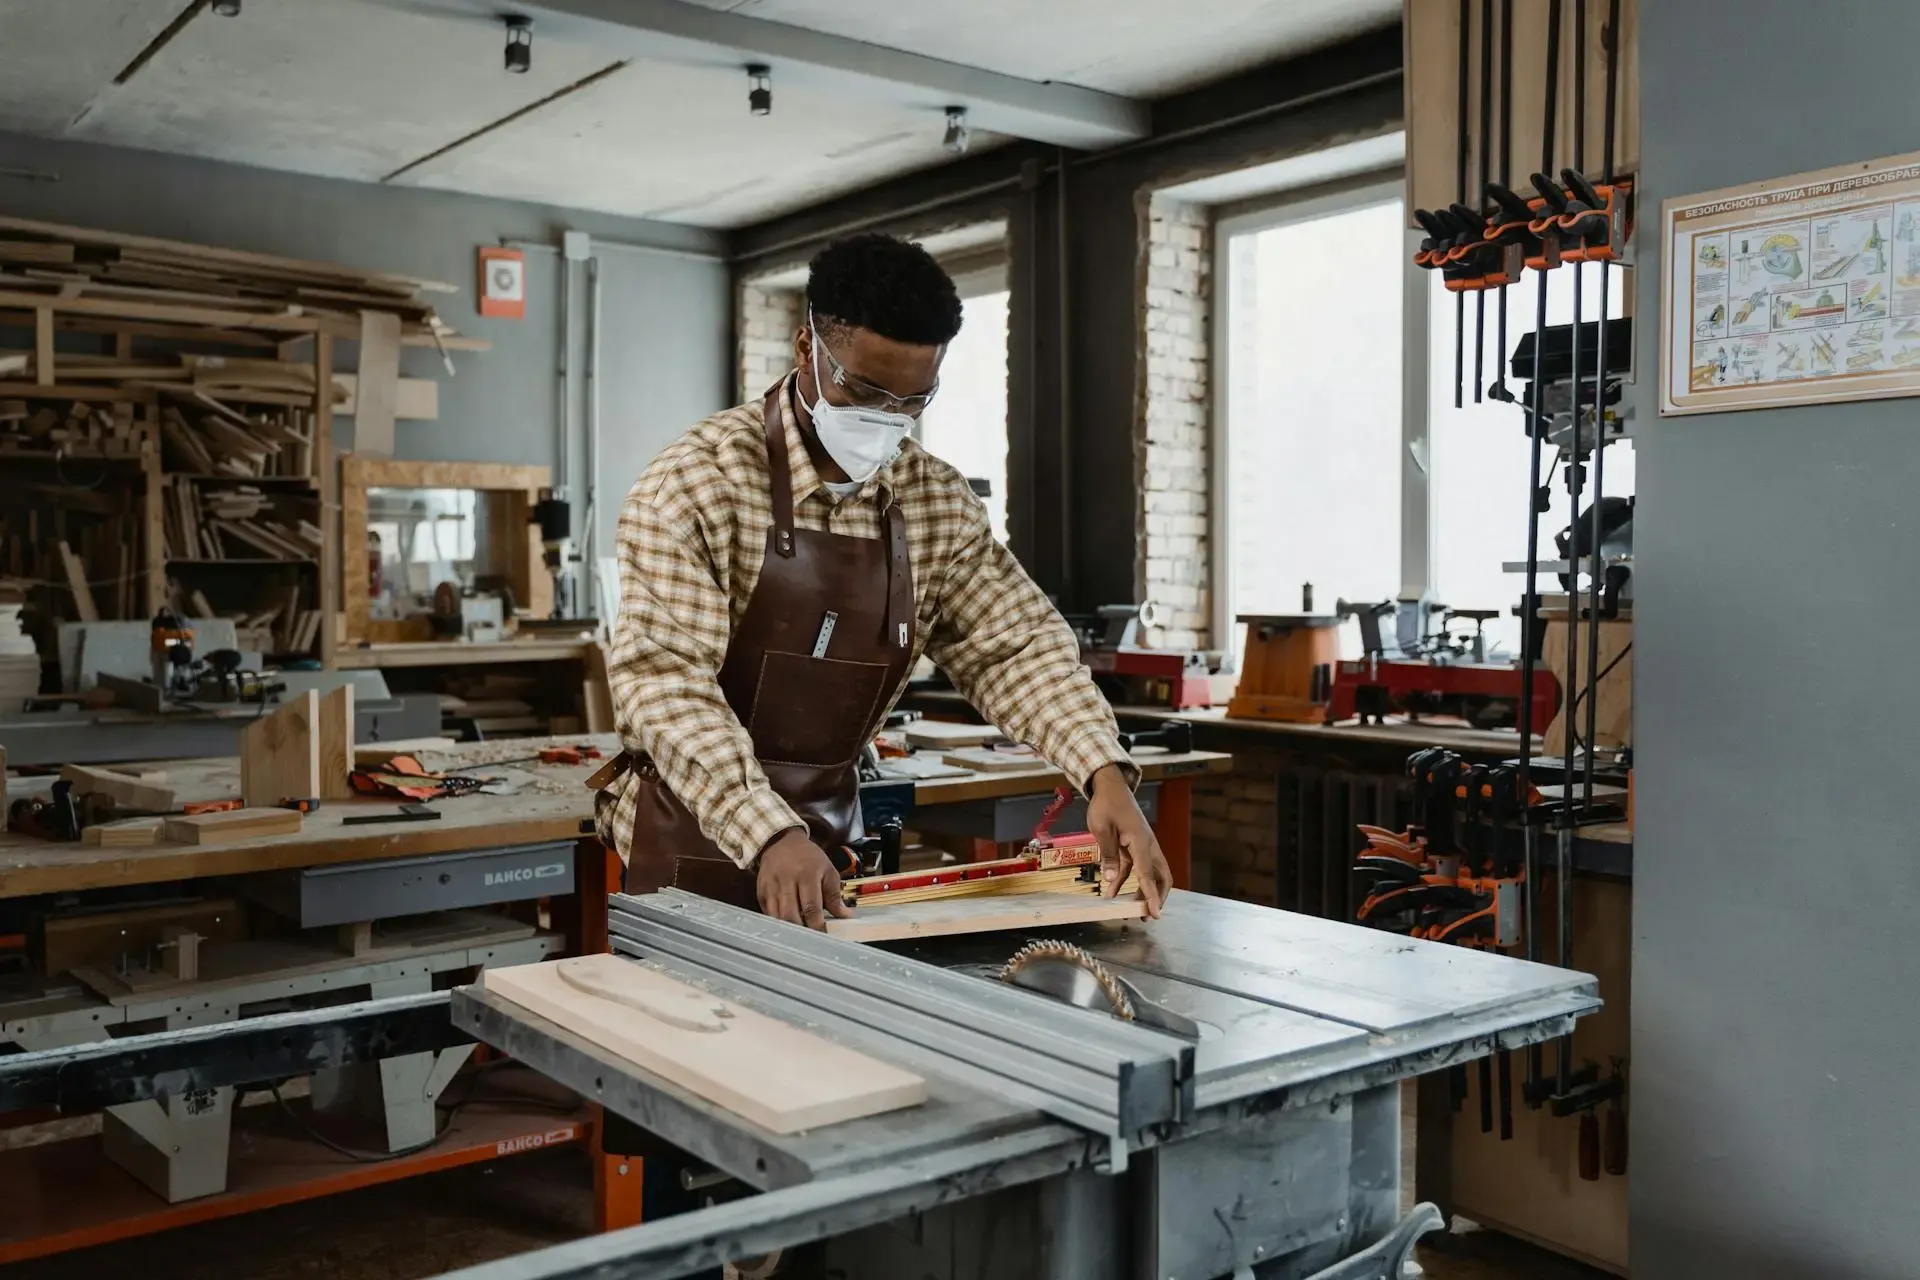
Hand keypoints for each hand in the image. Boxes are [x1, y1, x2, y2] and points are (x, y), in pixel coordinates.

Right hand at [755, 829, 852, 930]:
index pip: (811, 907)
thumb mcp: (827, 870)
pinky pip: (768, 914)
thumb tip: (844, 915)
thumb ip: (834, 895)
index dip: (817, 925)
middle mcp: (786, 881)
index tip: (824, 936)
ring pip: (777, 917)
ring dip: (789, 929)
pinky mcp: (761, 892)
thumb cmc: (808, 857)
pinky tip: (787, 925)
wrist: (781, 842)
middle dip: (801, 931)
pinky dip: (778, 922)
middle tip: (811, 939)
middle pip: (790, 915)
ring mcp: (771, 887)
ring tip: (800, 935)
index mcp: (807, 875)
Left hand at [1085, 764, 1171, 918]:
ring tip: (1132, 910)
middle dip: (1157, 897)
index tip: (1154, 913)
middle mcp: (1148, 846)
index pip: (1148, 874)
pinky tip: (1113, 892)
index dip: (1151, 896)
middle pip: (1161, 877)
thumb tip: (1111, 879)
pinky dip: (1127, 881)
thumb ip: (1108, 855)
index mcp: (1141, 842)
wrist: (1110, 787)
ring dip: (1143, 892)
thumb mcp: (1102, 829)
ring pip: (1150, 874)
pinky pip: (1136, 868)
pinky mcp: (1135, 846)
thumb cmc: (1107, 805)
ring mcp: (1143, 847)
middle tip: (1148, 915)